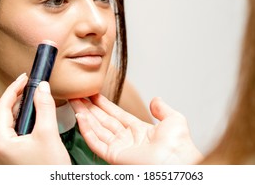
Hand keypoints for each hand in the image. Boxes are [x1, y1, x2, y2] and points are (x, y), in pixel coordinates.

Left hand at [0, 74, 70, 164]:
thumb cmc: (48, 170)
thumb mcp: (48, 134)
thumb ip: (44, 107)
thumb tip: (42, 87)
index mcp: (1, 143)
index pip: (3, 107)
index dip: (14, 89)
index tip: (24, 77)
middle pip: (5, 116)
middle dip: (19, 99)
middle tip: (31, 86)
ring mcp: (5, 156)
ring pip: (11, 126)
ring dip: (23, 111)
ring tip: (35, 100)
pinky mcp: (13, 160)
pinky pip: (16, 136)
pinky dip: (25, 124)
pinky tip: (36, 119)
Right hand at [69, 94, 202, 164]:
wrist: (176, 160)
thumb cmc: (179, 145)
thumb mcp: (173, 119)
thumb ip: (161, 109)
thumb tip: (155, 100)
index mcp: (140, 131)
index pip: (117, 115)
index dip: (105, 105)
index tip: (94, 94)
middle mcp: (128, 140)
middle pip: (104, 121)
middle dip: (90, 108)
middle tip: (78, 96)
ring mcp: (119, 148)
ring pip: (97, 129)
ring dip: (85, 116)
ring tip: (75, 102)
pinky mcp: (113, 156)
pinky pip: (95, 142)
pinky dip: (86, 130)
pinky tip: (80, 117)